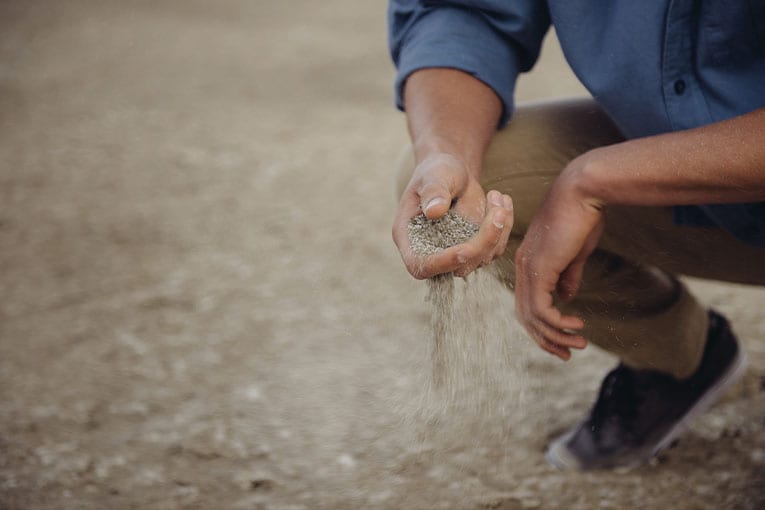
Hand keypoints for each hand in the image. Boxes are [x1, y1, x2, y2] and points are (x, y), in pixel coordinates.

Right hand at [392, 153, 513, 278]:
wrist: (452, 172)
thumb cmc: (436, 171)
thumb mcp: (433, 175)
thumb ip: (433, 192)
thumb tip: (435, 211)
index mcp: (408, 237)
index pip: (420, 264)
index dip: (442, 263)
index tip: (466, 250)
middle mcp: (430, 251)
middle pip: (458, 265)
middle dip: (483, 241)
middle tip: (497, 208)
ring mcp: (454, 253)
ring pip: (483, 258)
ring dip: (498, 229)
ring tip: (497, 195)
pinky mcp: (475, 250)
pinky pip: (496, 247)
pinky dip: (504, 226)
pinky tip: (502, 201)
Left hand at [514, 155, 604, 359]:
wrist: (583, 191)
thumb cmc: (582, 216)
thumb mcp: (575, 252)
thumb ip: (567, 276)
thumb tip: (566, 298)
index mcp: (529, 263)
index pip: (527, 303)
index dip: (542, 325)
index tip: (563, 339)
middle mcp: (522, 267)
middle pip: (524, 315)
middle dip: (545, 338)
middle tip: (566, 354)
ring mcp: (528, 268)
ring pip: (532, 316)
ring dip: (555, 335)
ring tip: (578, 344)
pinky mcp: (539, 269)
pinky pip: (542, 308)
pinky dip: (557, 323)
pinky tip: (576, 326)